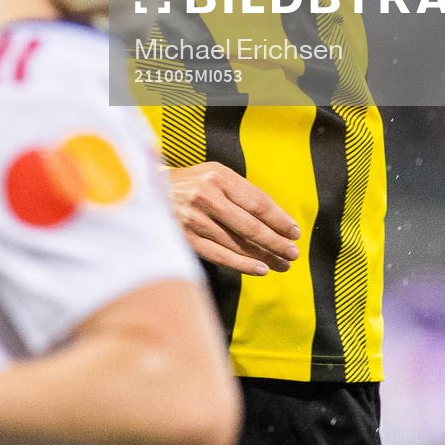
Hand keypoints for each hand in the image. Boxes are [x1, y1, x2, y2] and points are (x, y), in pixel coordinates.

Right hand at [166, 162, 299, 274]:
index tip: (294, 232)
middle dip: (277, 242)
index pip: (258, 202)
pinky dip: (243, 264)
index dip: (280, 220)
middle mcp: (206, 196)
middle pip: (251, 226)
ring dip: (265, 256)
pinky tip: (261, 269)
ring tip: (282, 264)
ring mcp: (195, 219)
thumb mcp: (214, 175)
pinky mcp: (186, 238)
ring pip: (238, 243)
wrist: (150, 192)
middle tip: (293, 253)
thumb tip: (276, 219)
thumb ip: (241, 192)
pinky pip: (221, 255)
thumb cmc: (191, 184)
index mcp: (218, 176)